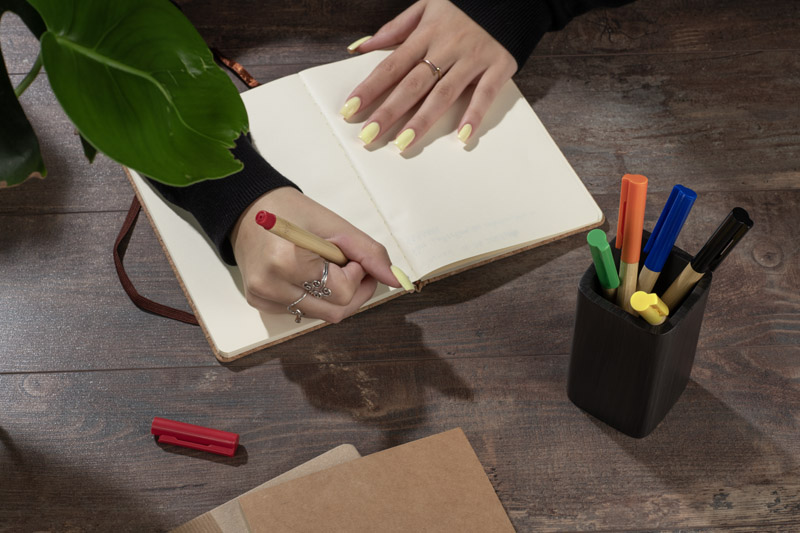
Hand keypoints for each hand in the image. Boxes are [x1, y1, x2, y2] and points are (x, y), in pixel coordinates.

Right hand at [231, 187, 399, 322]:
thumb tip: (396, 279)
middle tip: (351, 266)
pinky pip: (304, 311)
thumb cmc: (290, 211)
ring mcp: (263, 298)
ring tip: (326, 267)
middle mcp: (270, 286)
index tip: (350, 255)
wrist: (247, 210)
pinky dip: (317, 297)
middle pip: (335, 311)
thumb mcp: (334, 225)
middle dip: (353, 291)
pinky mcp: (260, 303)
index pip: (342, 292)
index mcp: (286, 262)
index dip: (357, 274)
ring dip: (336, 295)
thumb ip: (368, 253)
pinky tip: (309, 275)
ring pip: (322, 315)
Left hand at [340, 0, 516, 149]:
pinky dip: (474, 115)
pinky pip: (485, 94)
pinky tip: (462, 136)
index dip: (370, 88)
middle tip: (369, 134)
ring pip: (443, 93)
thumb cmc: (464, 3)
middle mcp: (447, 48)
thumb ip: (395, 28)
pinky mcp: (499, 65)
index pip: (391, 65)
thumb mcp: (426, 4)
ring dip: (422, 120)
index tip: (350, 108)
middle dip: (388, 111)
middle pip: (412, 84)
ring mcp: (473, 58)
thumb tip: (361, 46)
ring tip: (403, 143)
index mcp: (426, 34)